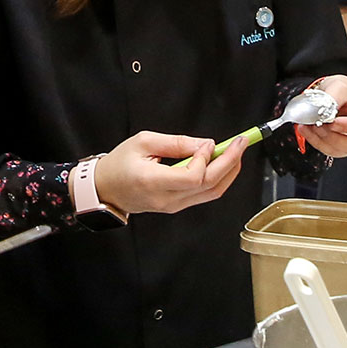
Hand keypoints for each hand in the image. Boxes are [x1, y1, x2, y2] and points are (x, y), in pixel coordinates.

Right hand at [94, 130, 247, 215]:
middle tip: (241, 142)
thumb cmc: (119, 164)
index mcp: (154, 182)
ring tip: (236, 151)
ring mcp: (173, 206)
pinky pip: (205, 195)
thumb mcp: (143, 142)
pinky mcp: (177, 206)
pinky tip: (223, 163)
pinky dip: (219, 178)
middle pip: (210, 185)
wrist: (105, 189)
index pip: (193, 177)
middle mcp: (167, 198)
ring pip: (212, 193)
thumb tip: (205, 144)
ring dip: (229, 171)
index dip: (206, 159)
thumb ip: (176, 142)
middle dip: (230, 162)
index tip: (207, 144)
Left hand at [297, 75, 346, 158]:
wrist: (337, 97)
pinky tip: (308, 129)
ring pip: (342, 151)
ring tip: (308, 124)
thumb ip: (333, 97)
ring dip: (322, 139)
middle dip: (333, 136)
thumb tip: (324, 111)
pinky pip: (331, 152)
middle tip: (317, 123)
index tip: (332, 122)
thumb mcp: (341, 86)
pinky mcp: (346, 150)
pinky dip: (316, 141)